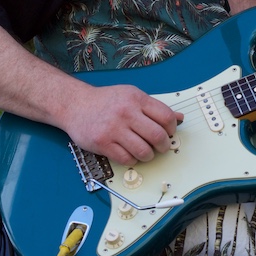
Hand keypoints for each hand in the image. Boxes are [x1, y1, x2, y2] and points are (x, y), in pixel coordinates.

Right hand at [63, 83, 182, 166]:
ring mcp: (114, 128)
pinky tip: (130, 154)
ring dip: (149, 155)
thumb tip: (179, 118)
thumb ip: (154, 107)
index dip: (172, 128)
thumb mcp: (132, 96)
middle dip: (163, 146)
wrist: (75, 104)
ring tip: (145, 152)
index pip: (166, 116)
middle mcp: (126, 112)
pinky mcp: (103, 143)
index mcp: (136, 99)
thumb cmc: (106, 101)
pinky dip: (133, 160)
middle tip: (161, 147)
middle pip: (157, 136)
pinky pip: (127, 159)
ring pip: (144, 151)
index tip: (169, 133)